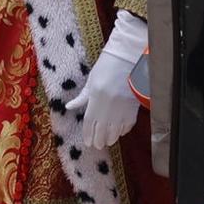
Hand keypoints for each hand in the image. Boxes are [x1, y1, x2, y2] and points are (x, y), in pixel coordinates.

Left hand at [65, 11, 147, 150]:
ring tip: (107, 141)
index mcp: (96, 97)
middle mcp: (109, 105)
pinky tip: (120, 132)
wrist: (129, 57)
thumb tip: (69, 107)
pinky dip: (123, 130)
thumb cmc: (107, 66)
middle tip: (97, 145)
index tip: (87, 142)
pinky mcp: (134, 106)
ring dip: (111, 137)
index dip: (88, 134)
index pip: (90, 122)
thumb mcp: (92, 80)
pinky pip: (128, 124)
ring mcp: (122, 107)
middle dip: (99, 139)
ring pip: (116, 130)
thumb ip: (83, 97)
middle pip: (103, 129)